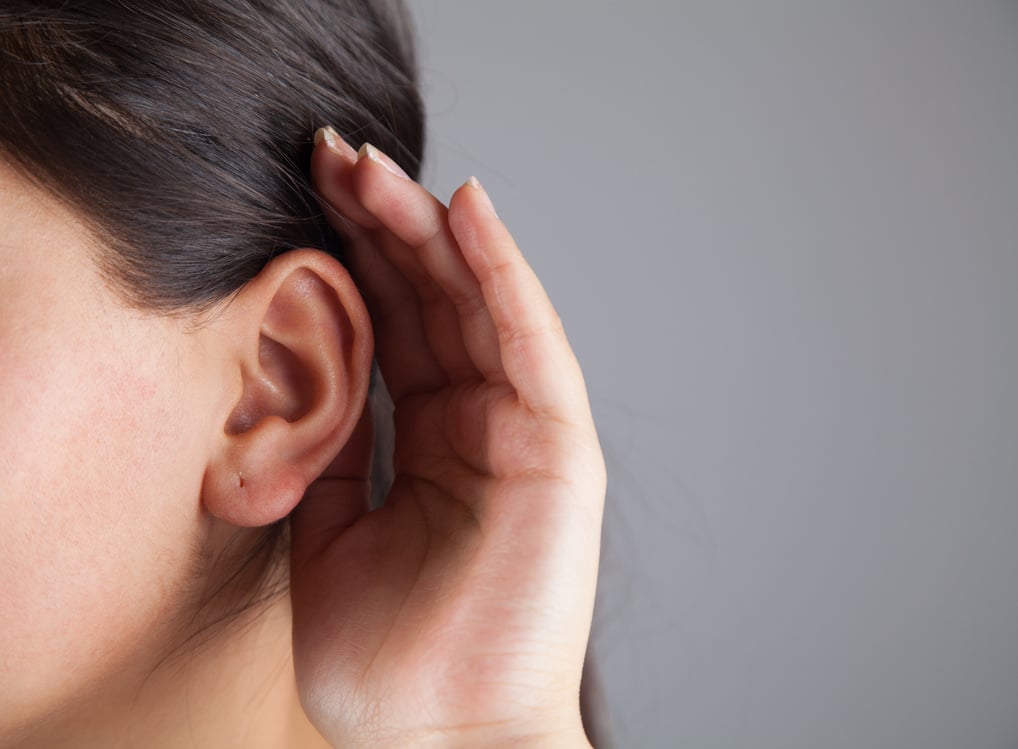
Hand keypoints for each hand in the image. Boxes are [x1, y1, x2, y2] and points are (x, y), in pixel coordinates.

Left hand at [289, 128, 604, 748]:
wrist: (440, 733)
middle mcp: (481, 420)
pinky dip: (503, 275)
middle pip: (433, 299)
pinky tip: (467, 213)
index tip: (300, 195)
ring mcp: (523, 427)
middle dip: (382, 223)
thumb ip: (329, 441)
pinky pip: (530, 344)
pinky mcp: (559, 446)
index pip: (393, 324)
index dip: (351, 257)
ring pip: (479, 305)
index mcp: (431, 437)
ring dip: (431, 231)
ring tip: (376, 166)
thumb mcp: (330, 524)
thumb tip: (295, 365)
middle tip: (328, 155)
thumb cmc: (389, 650)